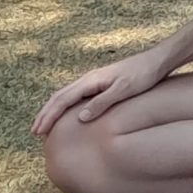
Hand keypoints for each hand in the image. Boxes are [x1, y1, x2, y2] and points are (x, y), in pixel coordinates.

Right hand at [34, 45, 172, 137]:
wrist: (157, 60)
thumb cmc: (143, 75)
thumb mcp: (124, 90)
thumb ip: (102, 103)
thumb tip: (80, 118)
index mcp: (91, 80)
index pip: (62, 100)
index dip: (49, 116)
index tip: (38, 131)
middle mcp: (89, 79)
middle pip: (59, 97)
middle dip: (46, 114)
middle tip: (34, 132)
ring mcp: (94, 80)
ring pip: (66, 95)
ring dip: (53, 110)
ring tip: (45, 126)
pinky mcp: (101, 83)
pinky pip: (76, 96)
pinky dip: (65, 106)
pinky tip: (67, 116)